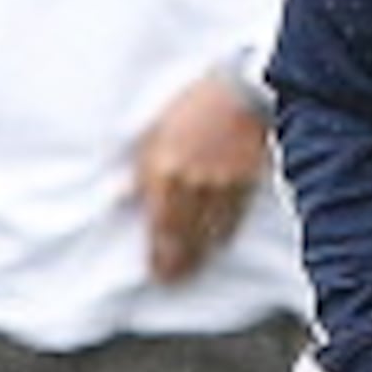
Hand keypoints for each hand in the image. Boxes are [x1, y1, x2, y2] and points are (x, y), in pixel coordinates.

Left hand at [135, 70, 268, 283]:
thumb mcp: (153, 132)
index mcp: (164, 174)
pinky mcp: (246, 186)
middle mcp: (193, 188)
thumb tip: (125, 197)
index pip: (160, 229)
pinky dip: (223, 236)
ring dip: (200, 255)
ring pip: (211, 235)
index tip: (156, 273)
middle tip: (173, 280)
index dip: (159, 256)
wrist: (239, 91)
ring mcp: (223, 190)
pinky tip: (218, 243)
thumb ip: (141, 170)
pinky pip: (233, 220)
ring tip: (193, 268)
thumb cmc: (191, 106)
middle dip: (179, 264)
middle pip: (186, 239)